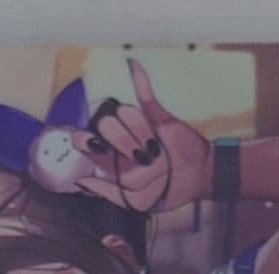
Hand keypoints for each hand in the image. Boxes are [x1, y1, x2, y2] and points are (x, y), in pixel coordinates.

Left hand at [71, 58, 209, 212]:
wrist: (198, 178)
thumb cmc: (166, 190)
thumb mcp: (136, 201)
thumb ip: (108, 192)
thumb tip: (80, 180)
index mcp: (112, 158)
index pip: (89, 142)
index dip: (88, 142)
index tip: (95, 145)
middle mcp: (121, 138)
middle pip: (105, 127)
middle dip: (122, 144)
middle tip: (139, 156)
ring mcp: (138, 124)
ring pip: (125, 113)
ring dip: (139, 132)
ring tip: (154, 149)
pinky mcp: (156, 114)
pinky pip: (145, 94)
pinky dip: (139, 79)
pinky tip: (132, 65)